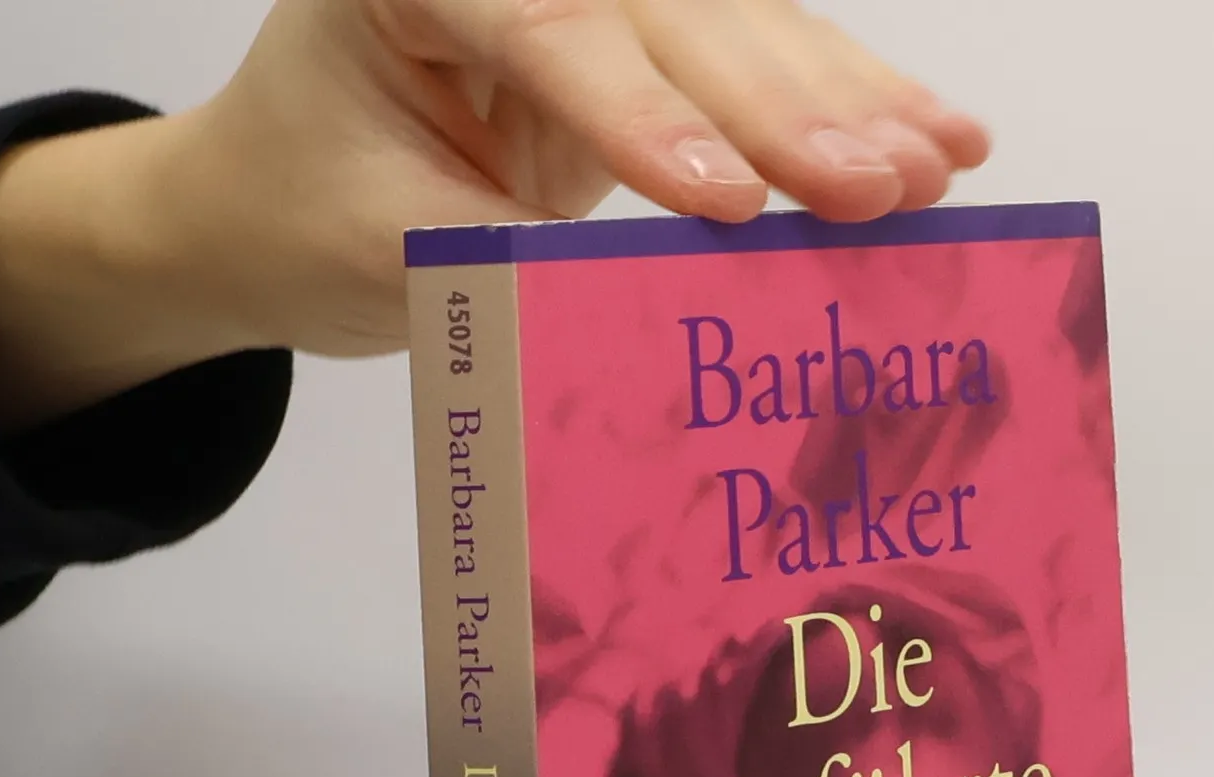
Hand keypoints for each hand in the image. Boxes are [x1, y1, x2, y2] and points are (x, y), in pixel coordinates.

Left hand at [0, 0, 989, 424]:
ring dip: (845, 97)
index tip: (726, 205)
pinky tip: (934, 132)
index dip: (639, 116)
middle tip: (877, 185)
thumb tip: (658, 309)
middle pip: (666, 11)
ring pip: (735, 24)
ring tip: (938, 164)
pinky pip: (755, 63)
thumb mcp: (385, 252)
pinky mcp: (644, 44)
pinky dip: (845, 101)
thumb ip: (506, 262)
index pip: (539, 28)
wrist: (275, 200)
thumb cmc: (306, 219)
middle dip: (780, 104)